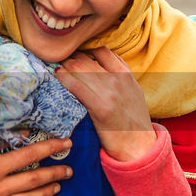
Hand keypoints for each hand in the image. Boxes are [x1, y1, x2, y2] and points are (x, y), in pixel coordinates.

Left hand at [55, 47, 155, 161]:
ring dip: (64, 66)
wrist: (139, 145)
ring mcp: (109, 92)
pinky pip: (76, 85)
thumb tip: (102, 62)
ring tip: (56, 68)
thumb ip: (120, 75)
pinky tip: (57, 75)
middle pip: (85, 58)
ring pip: (78, 67)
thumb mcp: (134, 91)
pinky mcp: (100, 107)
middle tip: (59, 62)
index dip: (84, 50)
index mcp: (125, 73)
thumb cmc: (133, 121)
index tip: (74, 55)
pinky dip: (64, 78)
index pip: (101, 50)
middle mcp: (117, 78)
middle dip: (69, 58)